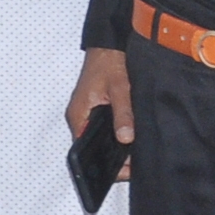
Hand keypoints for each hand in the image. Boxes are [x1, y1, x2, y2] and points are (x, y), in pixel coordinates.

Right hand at [67, 47, 133, 174]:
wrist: (109, 44)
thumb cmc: (109, 62)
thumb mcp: (120, 88)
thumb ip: (123, 113)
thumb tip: (125, 138)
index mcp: (79, 115)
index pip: (85, 148)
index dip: (103, 162)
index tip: (122, 170)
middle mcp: (81, 117)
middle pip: (93, 146)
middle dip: (112, 157)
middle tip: (135, 164)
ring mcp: (88, 113)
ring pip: (100, 138)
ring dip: (115, 145)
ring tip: (135, 153)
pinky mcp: (96, 109)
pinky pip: (103, 128)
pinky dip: (117, 133)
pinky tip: (131, 137)